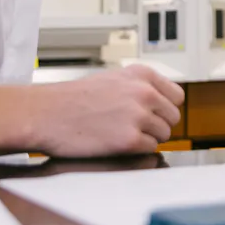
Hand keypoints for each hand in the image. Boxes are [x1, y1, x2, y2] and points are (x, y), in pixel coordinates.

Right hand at [32, 65, 184, 157]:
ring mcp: (138, 116)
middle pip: (173, 117)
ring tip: (123, 134)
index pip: (177, 96)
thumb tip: (161, 100)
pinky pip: (150, 149)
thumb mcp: (113, 79)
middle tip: (137, 128)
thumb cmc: (73, 99)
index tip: (156, 114)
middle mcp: (144, 93)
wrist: (46, 114)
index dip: (166, 108)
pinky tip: (118, 143)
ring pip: (164, 134)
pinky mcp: (129, 140)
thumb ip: (140, 86)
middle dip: (158, 125)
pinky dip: (137, 150)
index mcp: (142, 75)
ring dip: (148, 138)